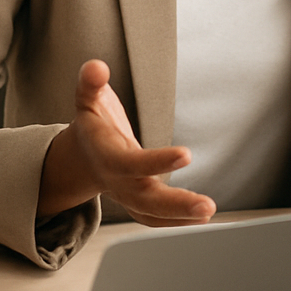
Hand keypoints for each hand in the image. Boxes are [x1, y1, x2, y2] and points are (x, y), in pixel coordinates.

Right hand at [38, 59, 215, 226]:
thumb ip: (91, 83)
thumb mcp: (87, 99)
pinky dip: (176, 222)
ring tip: (209, 211)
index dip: (157, 162)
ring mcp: (127, 196)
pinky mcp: (137, 203)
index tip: (186, 155)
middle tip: (207, 205)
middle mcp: (117, 182)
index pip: (132, 163)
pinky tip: (201, 219)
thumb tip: (97, 67)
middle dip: (175, 204)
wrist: (81, 157)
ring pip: (152, 213)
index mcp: (107, 156)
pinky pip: (154, 219)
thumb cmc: (92, 124)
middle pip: (145, 199)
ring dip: (181, 216)